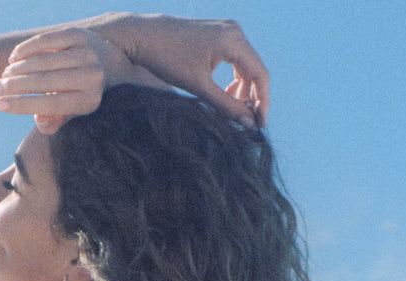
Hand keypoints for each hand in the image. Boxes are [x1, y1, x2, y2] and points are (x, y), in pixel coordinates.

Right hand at [0, 27, 145, 133]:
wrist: (108, 62)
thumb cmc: (81, 94)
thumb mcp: (71, 113)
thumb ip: (55, 122)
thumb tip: (39, 120)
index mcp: (89, 101)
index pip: (51, 105)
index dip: (23, 105)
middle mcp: (92, 76)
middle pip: (46, 82)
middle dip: (15, 86)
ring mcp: (86, 53)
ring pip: (44, 61)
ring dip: (18, 69)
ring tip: (4, 76)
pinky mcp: (79, 34)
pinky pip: (46, 41)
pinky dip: (26, 49)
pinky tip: (13, 58)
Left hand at [106, 16, 269, 125]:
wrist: (142, 36)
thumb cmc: (168, 59)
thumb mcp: (198, 87)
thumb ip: (225, 106)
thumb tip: (248, 124)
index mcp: (232, 40)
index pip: (260, 74)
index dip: (262, 102)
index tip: (260, 125)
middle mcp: (234, 31)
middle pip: (254, 69)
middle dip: (252, 97)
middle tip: (245, 121)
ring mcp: (226, 30)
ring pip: (245, 65)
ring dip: (242, 89)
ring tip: (231, 108)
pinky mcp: (217, 34)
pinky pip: (234, 58)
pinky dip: (233, 78)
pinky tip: (224, 93)